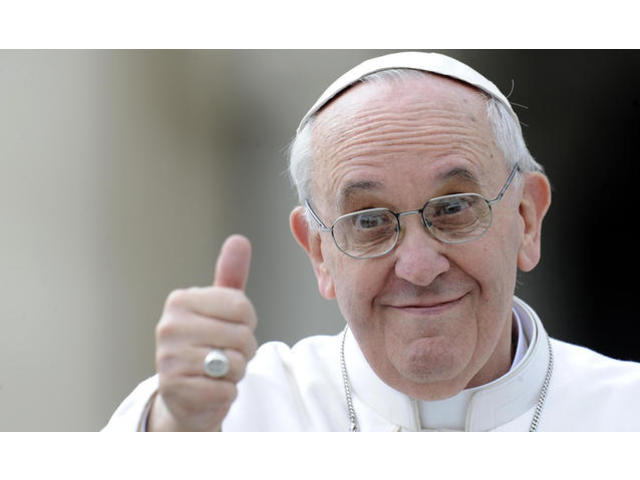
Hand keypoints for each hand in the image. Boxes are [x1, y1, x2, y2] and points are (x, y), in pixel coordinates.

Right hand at [148, 235, 256, 430]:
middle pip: (242, 336)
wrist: (187, 394)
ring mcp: (168, 359)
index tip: (232, 328)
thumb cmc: (208, 344)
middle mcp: (169, 326)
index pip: (242, 307)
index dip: (248, 323)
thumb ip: (230, 274)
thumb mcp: (220, 308)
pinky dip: (226, 393)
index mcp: (180, 300)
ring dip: (236, 372)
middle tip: (227, 354)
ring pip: (234, 364)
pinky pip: (225, 390)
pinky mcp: (174, 390)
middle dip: (245, 350)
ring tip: (217, 371)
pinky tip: (210, 388)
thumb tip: (239, 239)